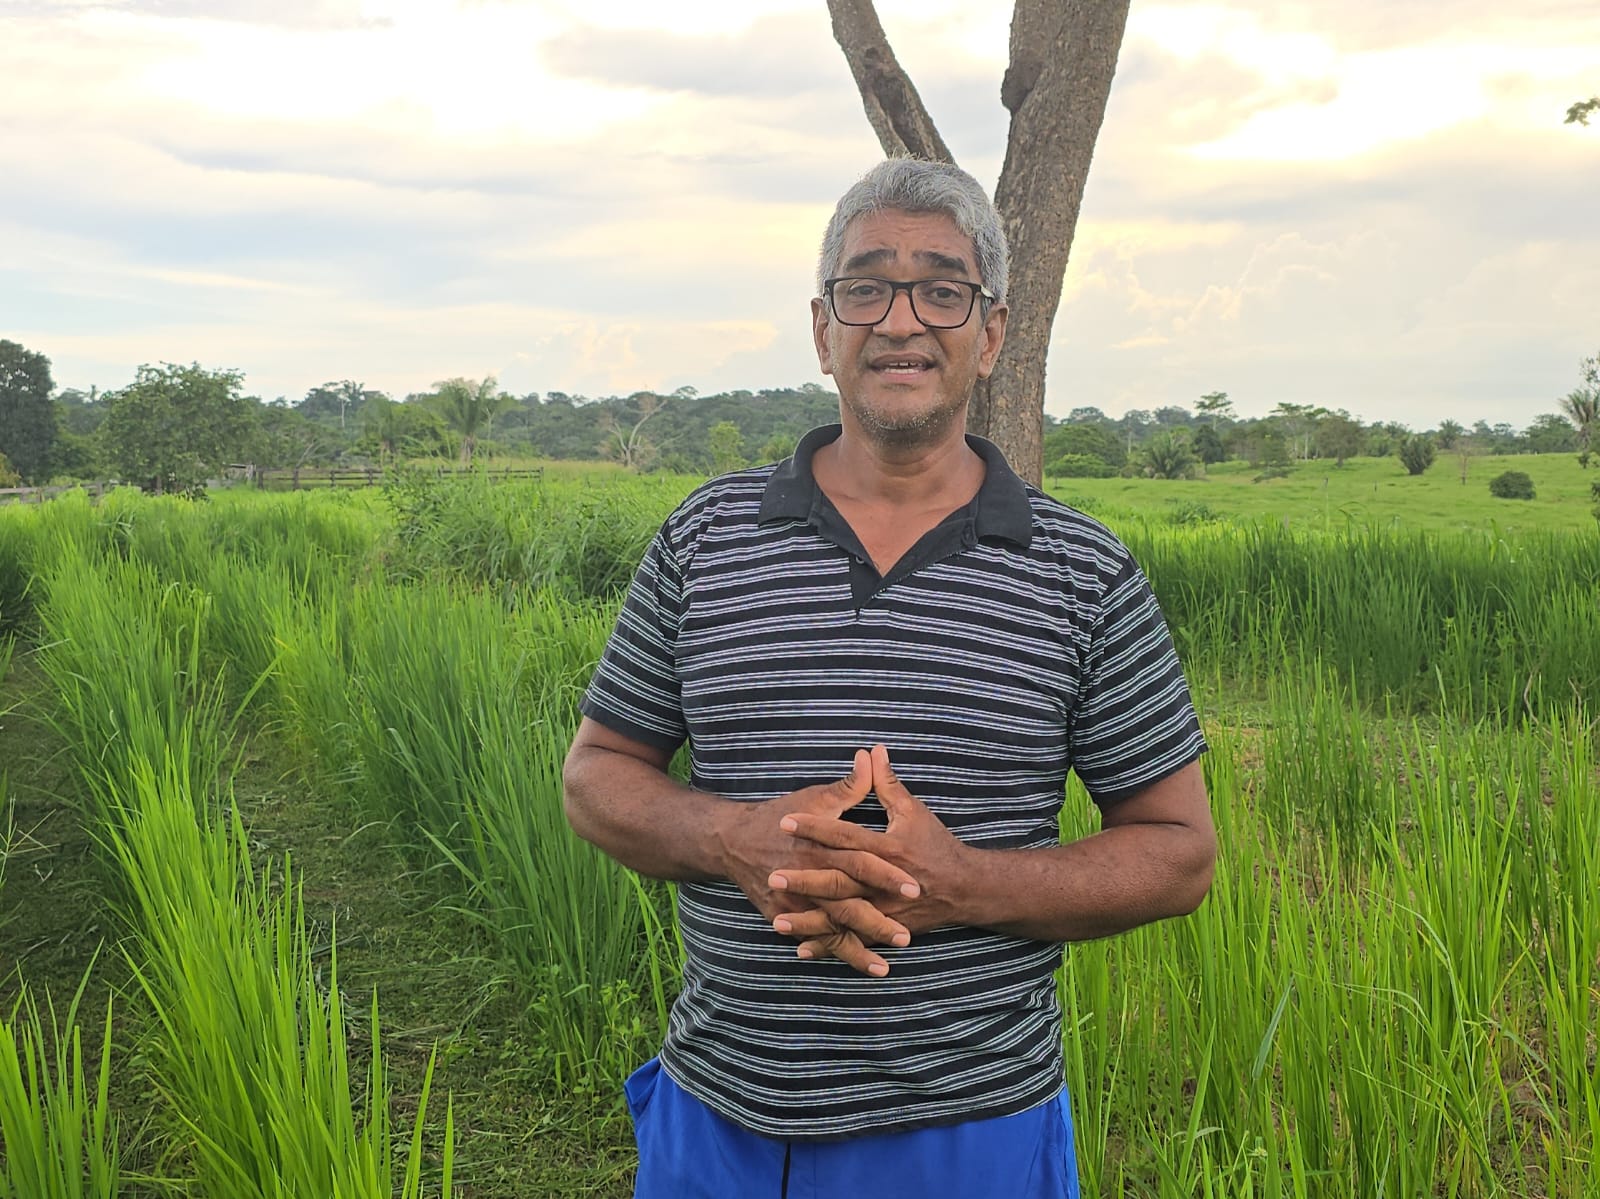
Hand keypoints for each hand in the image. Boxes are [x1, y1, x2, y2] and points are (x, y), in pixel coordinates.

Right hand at [713, 749, 919, 975]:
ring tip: (885, 965)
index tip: (914, 885)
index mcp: (821, 847)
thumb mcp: (814, 797)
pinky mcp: (785, 916)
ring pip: (831, 928)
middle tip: (906, 936)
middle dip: (876, 921)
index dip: (887, 874)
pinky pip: (813, 938)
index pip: (860, 862)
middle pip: (847, 904)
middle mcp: (808, 877)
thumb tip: (871, 758)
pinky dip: (833, 953)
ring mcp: (795, 901)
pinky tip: (856, 966)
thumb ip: (849, 785)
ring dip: (858, 947)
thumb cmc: (780, 816)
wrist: (732, 841)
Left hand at [772, 744, 972, 959]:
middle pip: (839, 880)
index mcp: (888, 849)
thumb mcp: (913, 811)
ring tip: (778, 919)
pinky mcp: (885, 929)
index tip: (786, 821)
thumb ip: (887, 783)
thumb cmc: (935, 846)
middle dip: (805, 879)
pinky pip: (853, 939)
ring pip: (842, 917)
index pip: (845, 836)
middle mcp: (884, 882)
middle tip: (773, 874)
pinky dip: (829, 945)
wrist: (964, 889)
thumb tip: (873, 750)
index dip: (815, 827)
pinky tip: (802, 948)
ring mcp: (884, 910)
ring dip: (810, 920)